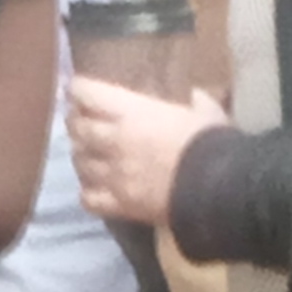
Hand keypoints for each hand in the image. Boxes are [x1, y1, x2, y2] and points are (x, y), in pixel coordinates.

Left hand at [67, 77, 224, 226]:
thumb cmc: (211, 140)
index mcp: (131, 112)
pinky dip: (87, 191)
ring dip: (81, 155)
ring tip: (87, 152)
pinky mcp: (119, 204)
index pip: (88, 94)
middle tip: (80, 118)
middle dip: (75, 121)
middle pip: (77, 128)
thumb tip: (191, 95)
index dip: (79, 89)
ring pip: (79, 163)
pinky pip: (88, 198)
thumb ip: (192, 99)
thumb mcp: (204, 108)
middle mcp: (113, 141)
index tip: (79, 87)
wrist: (216, 187)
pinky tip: (95, 187)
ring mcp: (112, 175)